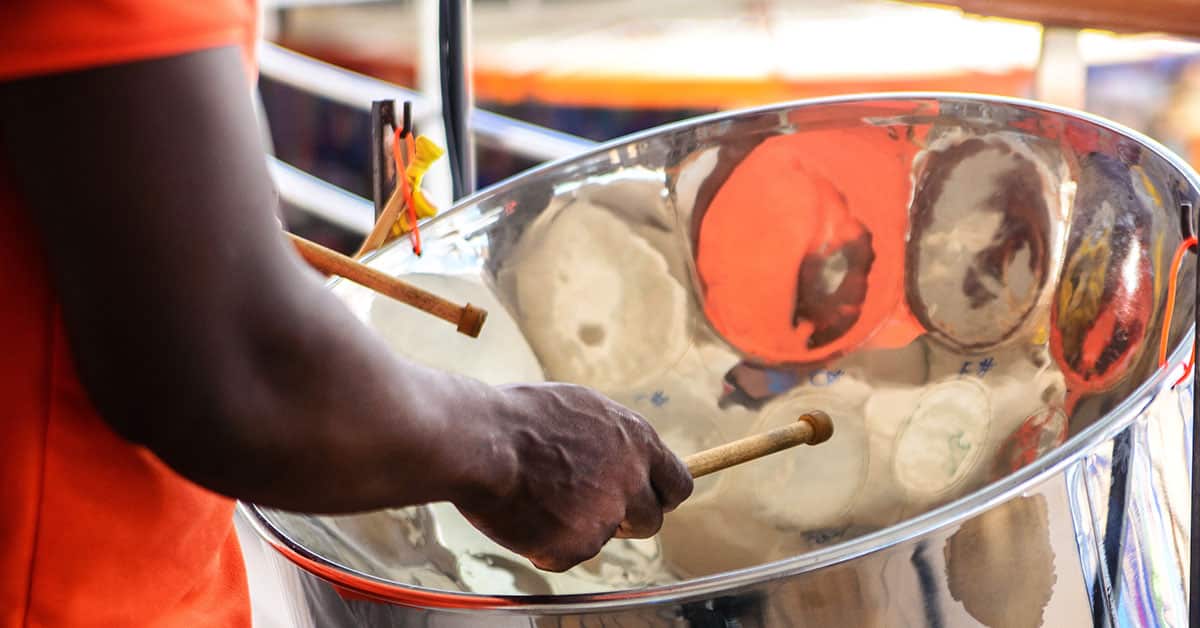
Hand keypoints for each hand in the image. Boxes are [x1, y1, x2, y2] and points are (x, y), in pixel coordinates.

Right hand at [453, 383, 692, 571]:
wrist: (481, 440)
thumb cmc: (516, 417)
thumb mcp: (580, 409)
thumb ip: (610, 439)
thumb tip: (619, 453)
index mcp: (635, 439)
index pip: (678, 481)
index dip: (661, 494)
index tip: (647, 499)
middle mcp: (630, 479)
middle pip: (651, 520)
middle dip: (626, 521)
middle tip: (587, 509)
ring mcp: (606, 515)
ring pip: (603, 537)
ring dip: (578, 528)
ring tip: (539, 500)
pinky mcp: (578, 545)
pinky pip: (566, 555)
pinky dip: (545, 545)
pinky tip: (522, 515)